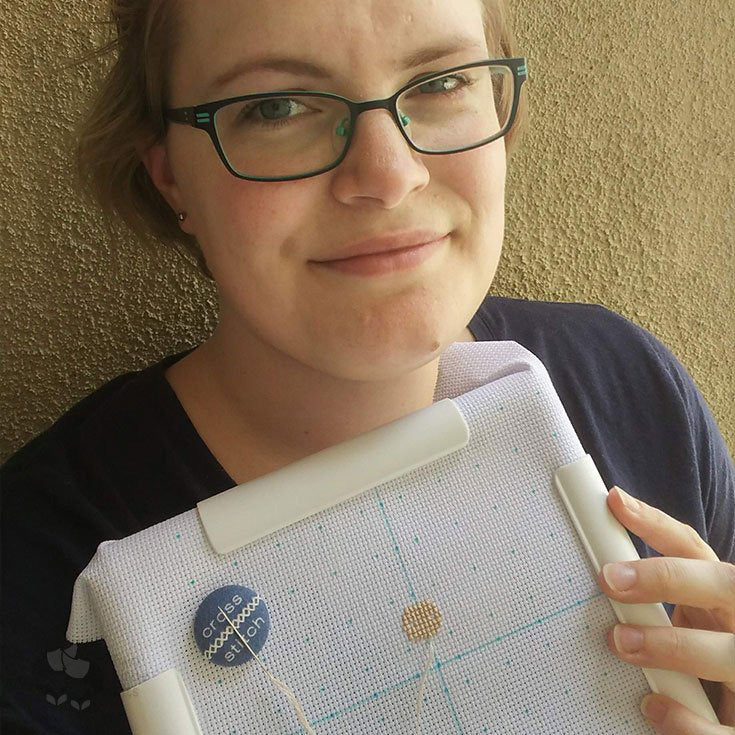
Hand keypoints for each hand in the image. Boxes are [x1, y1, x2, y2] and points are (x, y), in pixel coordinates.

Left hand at [597, 485, 734, 733]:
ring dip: (672, 645)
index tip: (615, 503)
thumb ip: (657, 589)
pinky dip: (689, 722)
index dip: (656, 524)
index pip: (694, 547)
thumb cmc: (710, 644)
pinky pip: (725, 728)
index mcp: (726, 591)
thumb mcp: (693, 611)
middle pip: (724, 586)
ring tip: (622, 642)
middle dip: (669, 578)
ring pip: (730, 655)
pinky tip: (654, 706)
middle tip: (611, 579)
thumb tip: (598, 558)